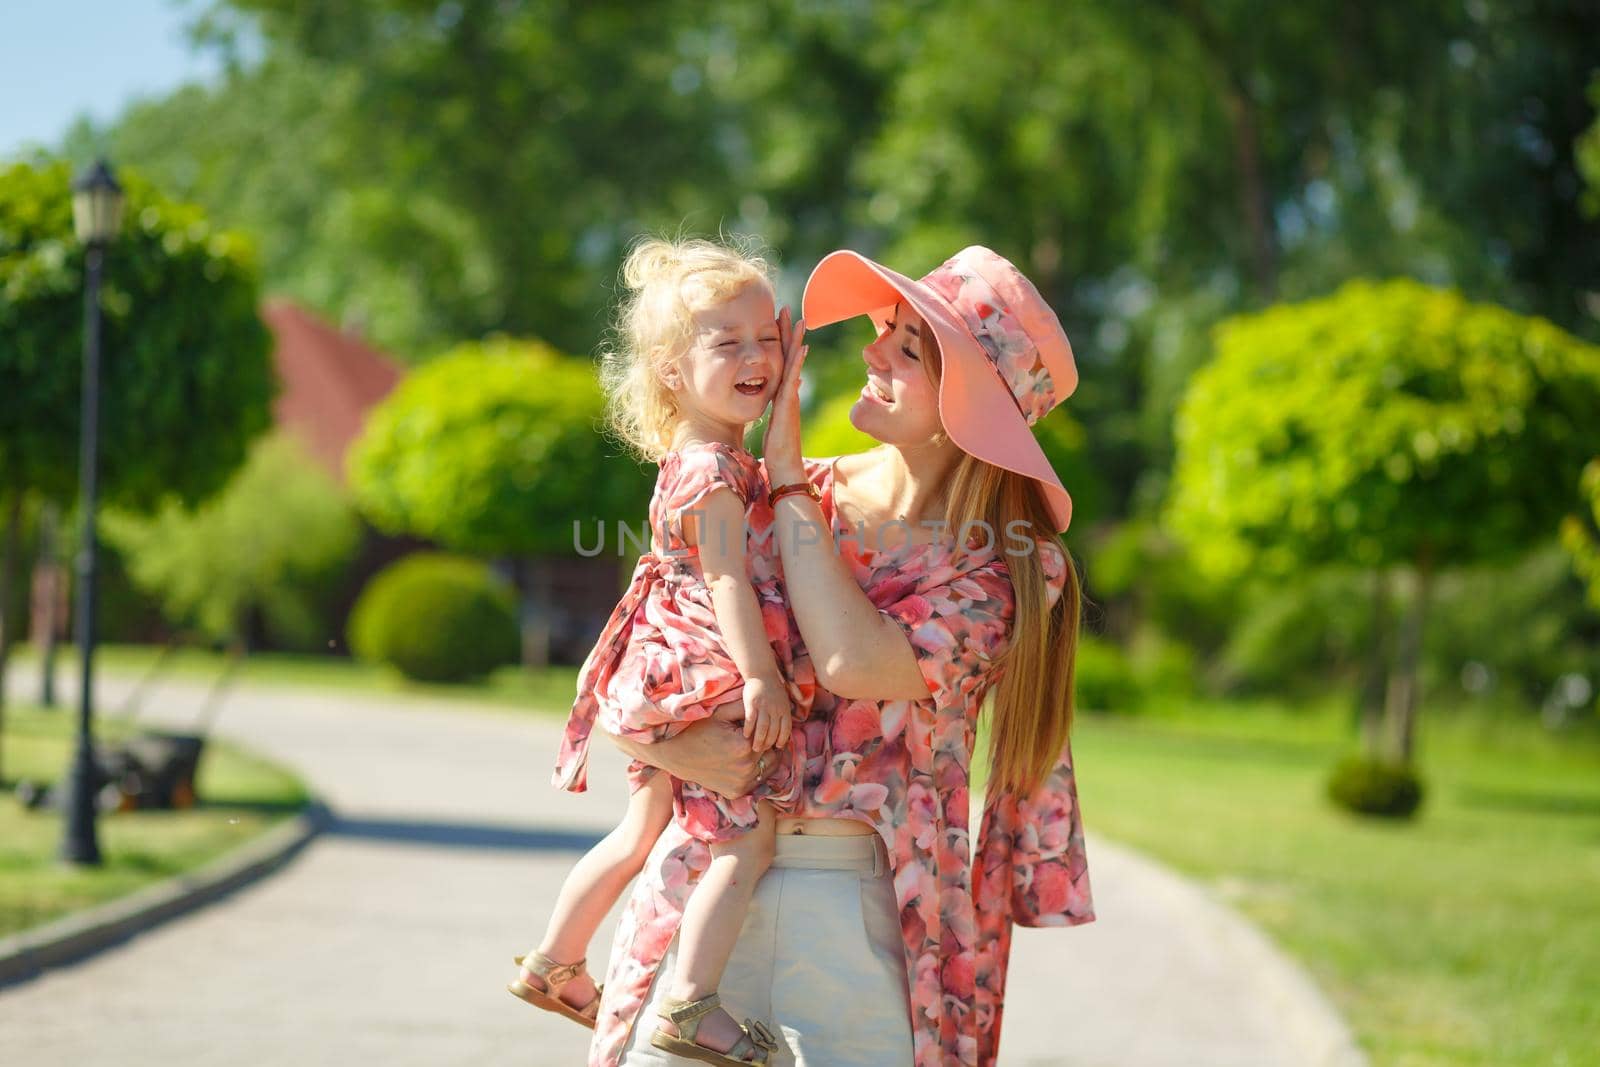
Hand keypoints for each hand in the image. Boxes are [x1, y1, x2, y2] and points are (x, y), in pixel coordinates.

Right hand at [606, 717, 760, 796]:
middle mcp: (745, 769)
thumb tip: (764, 702)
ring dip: (763, 761)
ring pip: (766, 770)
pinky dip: (753, 773)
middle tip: (757, 739)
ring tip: (752, 749)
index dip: (765, 731)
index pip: (769, 738)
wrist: (676, 754)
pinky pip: (754, 782)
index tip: (759, 728)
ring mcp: (740, 784)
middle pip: (772, 755)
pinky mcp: (735, 793)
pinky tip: (742, 762)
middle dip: (766, 747)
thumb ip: (745, 706)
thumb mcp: (721, 713)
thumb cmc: (699, 728)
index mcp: (745, 747)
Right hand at [742, 674, 792, 752]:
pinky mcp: (752, 704)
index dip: (782, 740)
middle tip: (763, 749)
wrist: (762, 673)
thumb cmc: (773, 688)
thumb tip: (786, 729)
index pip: (786, 729)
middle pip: (773, 732)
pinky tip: (746, 735)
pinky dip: (749, 729)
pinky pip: (751, 720)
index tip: (777, 746)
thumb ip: (785, 713)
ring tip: (755, 747)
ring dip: (759, 740)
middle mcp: (776, 709)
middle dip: (768, 743)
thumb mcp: (784, 700)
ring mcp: (764, 706)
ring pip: (762, 729)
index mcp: (785, 709)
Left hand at [762, 305, 807, 486]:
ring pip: (794, 363)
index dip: (781, 341)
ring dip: (796, 341)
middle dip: (788, 332)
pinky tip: (801, 348)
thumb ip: (776, 406)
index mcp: (783, 394)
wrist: (784, 465)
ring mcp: (791, 397)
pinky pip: (792, 379)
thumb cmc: (776, 448)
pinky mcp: (788, 405)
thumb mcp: (773, 421)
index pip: (782, 361)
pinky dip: (797, 363)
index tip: (778, 321)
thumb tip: (777, 395)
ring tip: (799, 320)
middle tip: (787, 309)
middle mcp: (789, 392)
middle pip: (790, 356)